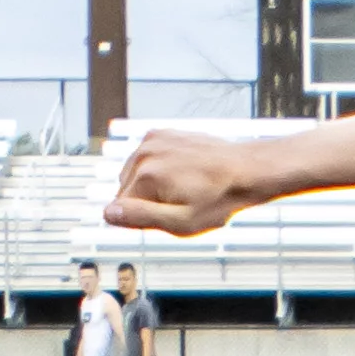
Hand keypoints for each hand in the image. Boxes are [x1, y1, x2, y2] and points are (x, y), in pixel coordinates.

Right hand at [100, 129, 249, 237]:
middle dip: (146, 201)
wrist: (246, 170)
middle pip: (126, 190)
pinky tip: (181, 173)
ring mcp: (153, 140)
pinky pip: (145, 158)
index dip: (144, 219)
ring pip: (134, 174)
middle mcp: (145, 153)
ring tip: (183, 188)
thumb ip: (141, 218)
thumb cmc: (221, 198)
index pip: (121, 209)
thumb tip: (108, 213)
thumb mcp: (182, 222)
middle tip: (179, 203)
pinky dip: (157, 167)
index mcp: (147, 175)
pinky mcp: (161, 133)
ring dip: (151, 184)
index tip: (169, 216)